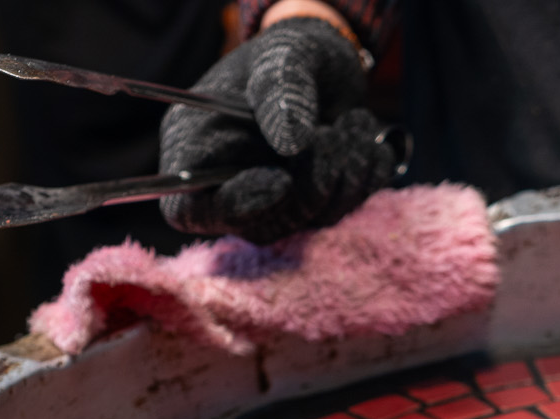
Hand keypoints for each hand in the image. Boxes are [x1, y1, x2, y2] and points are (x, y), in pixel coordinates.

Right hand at [160, 17, 398, 243]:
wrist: (330, 65)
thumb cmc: (293, 53)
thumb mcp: (285, 55)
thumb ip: (282, 89)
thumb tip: (290, 142)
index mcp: (195, 144)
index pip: (190, 209)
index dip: (234, 206)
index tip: (282, 179)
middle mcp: (227, 181)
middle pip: (262, 224)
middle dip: (312, 181)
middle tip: (335, 131)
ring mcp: (271, 201)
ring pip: (308, 220)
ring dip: (346, 175)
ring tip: (356, 121)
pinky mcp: (310, 207)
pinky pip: (341, 213)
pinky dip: (365, 178)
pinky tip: (369, 141)